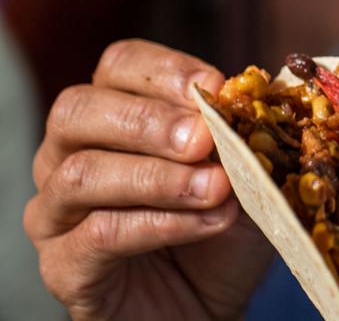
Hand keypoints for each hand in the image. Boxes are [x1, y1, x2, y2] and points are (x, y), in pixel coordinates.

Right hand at [24, 39, 274, 319]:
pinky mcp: (63, 265)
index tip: (218, 88)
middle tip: (205, 138)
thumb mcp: (249, 170)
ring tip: (218, 189)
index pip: (120, 65)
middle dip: (149, 121)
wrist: (211, 304)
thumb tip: (259, 91)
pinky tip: (208, 222)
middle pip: (79, 110)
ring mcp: (57, 211)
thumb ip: (247, 132)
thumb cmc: (223, 226)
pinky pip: (98, 234)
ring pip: (82, 173)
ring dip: (159, 177)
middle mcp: (68, 154)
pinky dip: (160, 224)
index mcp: (113, 113)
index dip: (167, 70)